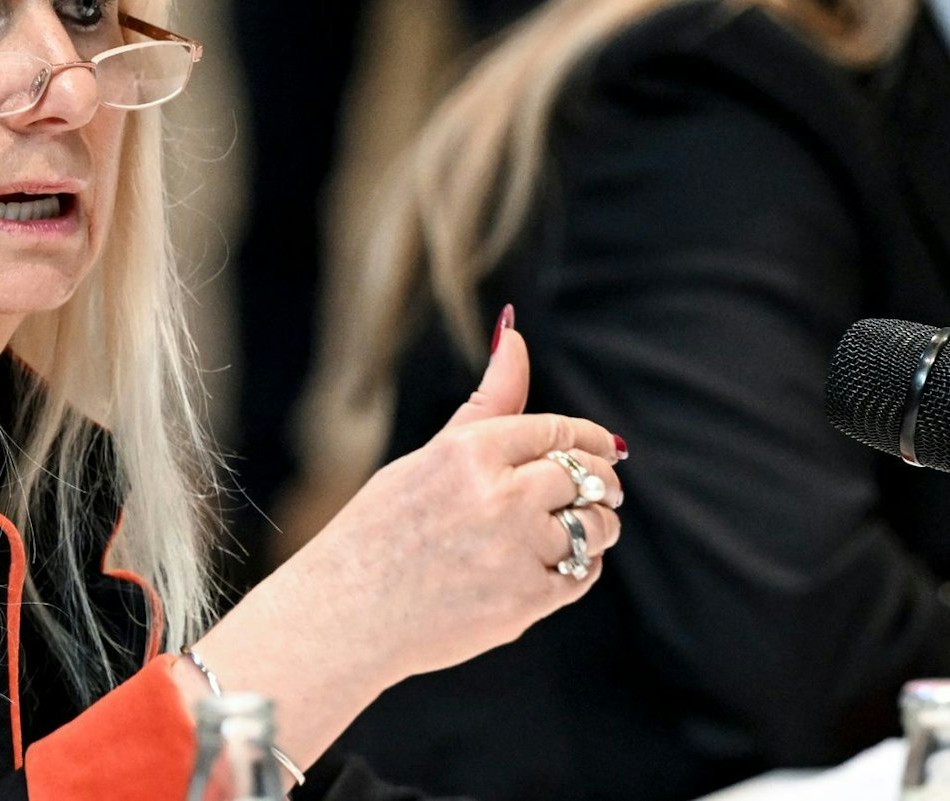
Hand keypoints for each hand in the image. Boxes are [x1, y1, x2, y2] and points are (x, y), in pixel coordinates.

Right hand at [182, 311, 625, 762]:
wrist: (342, 617)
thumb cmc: (379, 530)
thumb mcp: (429, 455)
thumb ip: (486, 402)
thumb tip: (513, 332)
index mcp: (469, 451)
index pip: (558, 432)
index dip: (591, 441)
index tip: (607, 450)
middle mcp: (497, 496)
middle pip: (583, 477)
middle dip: (602, 483)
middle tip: (605, 491)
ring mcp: (512, 552)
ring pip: (594, 528)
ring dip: (599, 527)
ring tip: (585, 530)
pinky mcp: (522, 603)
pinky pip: (581, 574)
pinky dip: (580, 568)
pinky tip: (557, 564)